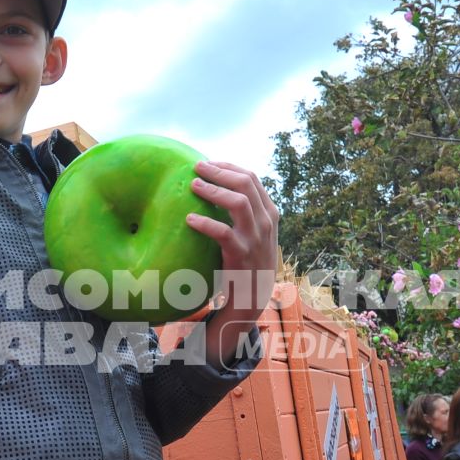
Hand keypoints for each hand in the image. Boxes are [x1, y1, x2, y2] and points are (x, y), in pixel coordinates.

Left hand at [187, 159, 278, 364]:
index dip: (228, 166)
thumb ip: (242, 212)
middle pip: (245, 183)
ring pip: (238, 202)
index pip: (251, 178)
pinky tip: (189, 219)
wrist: (252, 297)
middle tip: (196, 166)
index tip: (208, 162)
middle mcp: (266, 222)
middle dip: (219, 171)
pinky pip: (223, 233)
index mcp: (269, 212)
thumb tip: (214, 186)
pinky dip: (205, 223)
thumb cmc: (246, 260)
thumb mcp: (253, 232)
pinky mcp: (242, 255)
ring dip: (213, 190)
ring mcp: (256, 238)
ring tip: (193, 185)